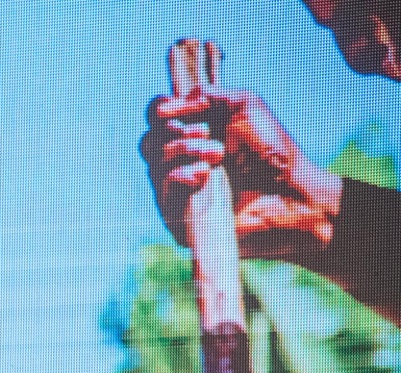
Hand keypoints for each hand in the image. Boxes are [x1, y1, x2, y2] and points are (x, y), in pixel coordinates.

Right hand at [141, 86, 343, 265]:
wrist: (288, 191)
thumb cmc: (273, 151)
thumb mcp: (245, 106)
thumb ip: (209, 95)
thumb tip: (170, 105)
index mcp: (195, 132)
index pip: (157, 118)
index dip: (159, 110)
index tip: (174, 110)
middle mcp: (182, 160)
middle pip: (149, 140)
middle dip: (174, 132)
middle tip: (206, 135)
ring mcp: (179, 188)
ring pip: (155, 164)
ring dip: (183, 151)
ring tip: (217, 155)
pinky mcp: (180, 214)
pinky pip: (163, 190)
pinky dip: (181, 176)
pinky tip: (204, 176)